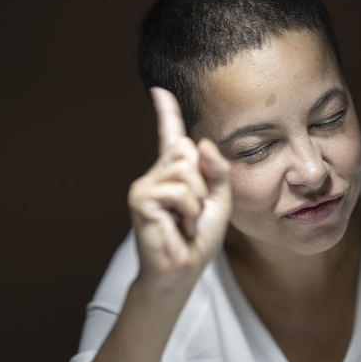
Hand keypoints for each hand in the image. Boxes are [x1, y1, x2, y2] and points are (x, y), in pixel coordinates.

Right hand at [128, 87, 231, 280]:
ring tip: (186, 221)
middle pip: (188, 150)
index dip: (166, 113)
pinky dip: (189, 210)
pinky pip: (179, 189)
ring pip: (186, 169)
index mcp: (175, 173)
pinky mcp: (141, 197)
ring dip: (197, 200)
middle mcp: (157, 173)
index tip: (160, 90)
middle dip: (204, 182)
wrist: (182, 270)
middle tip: (194, 211)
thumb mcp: (219, 200)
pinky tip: (179, 226)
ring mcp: (145, 184)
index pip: (171, 137)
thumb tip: (201, 142)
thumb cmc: (198, 238)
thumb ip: (217, 171)